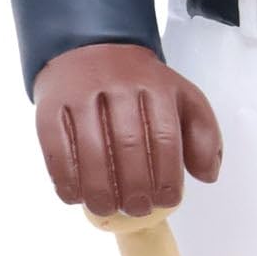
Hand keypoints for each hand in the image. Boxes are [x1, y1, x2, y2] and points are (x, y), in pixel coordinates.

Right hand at [33, 43, 223, 216]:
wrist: (90, 46)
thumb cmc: (140, 84)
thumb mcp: (181, 97)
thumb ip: (202, 135)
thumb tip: (207, 175)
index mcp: (156, 85)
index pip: (165, 136)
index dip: (167, 176)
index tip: (167, 201)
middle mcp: (118, 85)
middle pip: (128, 145)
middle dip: (136, 188)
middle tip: (137, 209)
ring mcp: (80, 93)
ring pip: (91, 150)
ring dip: (100, 190)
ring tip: (107, 209)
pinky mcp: (49, 104)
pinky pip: (56, 148)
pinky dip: (65, 179)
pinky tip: (76, 196)